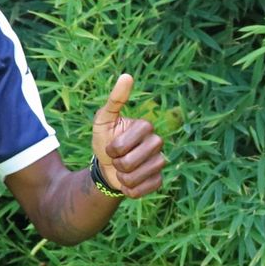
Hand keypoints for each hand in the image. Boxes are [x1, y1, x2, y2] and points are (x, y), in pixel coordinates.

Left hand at [90, 73, 165, 197]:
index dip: (112, 149)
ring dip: (122, 178)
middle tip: (117, 159)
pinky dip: (130, 190)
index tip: (111, 146)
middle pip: (130, 162)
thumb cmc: (105, 139)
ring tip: (122, 170)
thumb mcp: (104, 120)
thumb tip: (126, 76)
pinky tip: (129, 183)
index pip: (123, 145)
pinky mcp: (159, 180)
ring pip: (136, 177)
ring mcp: (160, 161)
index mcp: (145, 126)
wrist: (107, 166)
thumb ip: (115, 99)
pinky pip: (144, 189)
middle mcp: (157, 142)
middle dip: (116, 164)